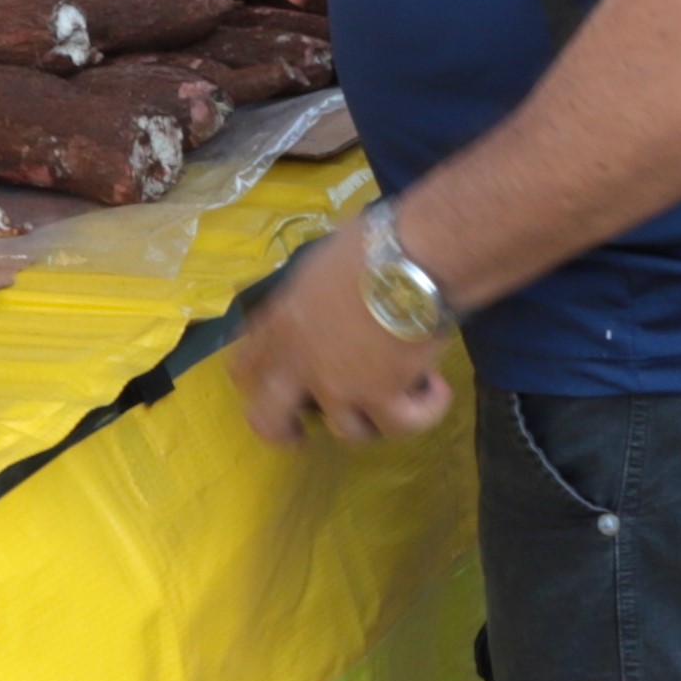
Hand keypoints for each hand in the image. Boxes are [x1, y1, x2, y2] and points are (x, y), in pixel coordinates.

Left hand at [225, 235, 452, 450]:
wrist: (412, 260)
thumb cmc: (369, 246)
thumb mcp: (320, 267)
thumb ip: (310, 297)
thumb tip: (326, 297)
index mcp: (280, 325)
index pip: (243, 366)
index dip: (254, 379)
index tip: (273, 379)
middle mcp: (300, 364)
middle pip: (268, 419)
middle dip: (282, 432)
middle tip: (300, 434)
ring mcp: (338, 387)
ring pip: (344, 430)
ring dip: (370, 417)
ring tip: (397, 397)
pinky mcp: (382, 397)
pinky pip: (402, 424)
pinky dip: (424, 409)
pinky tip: (437, 388)